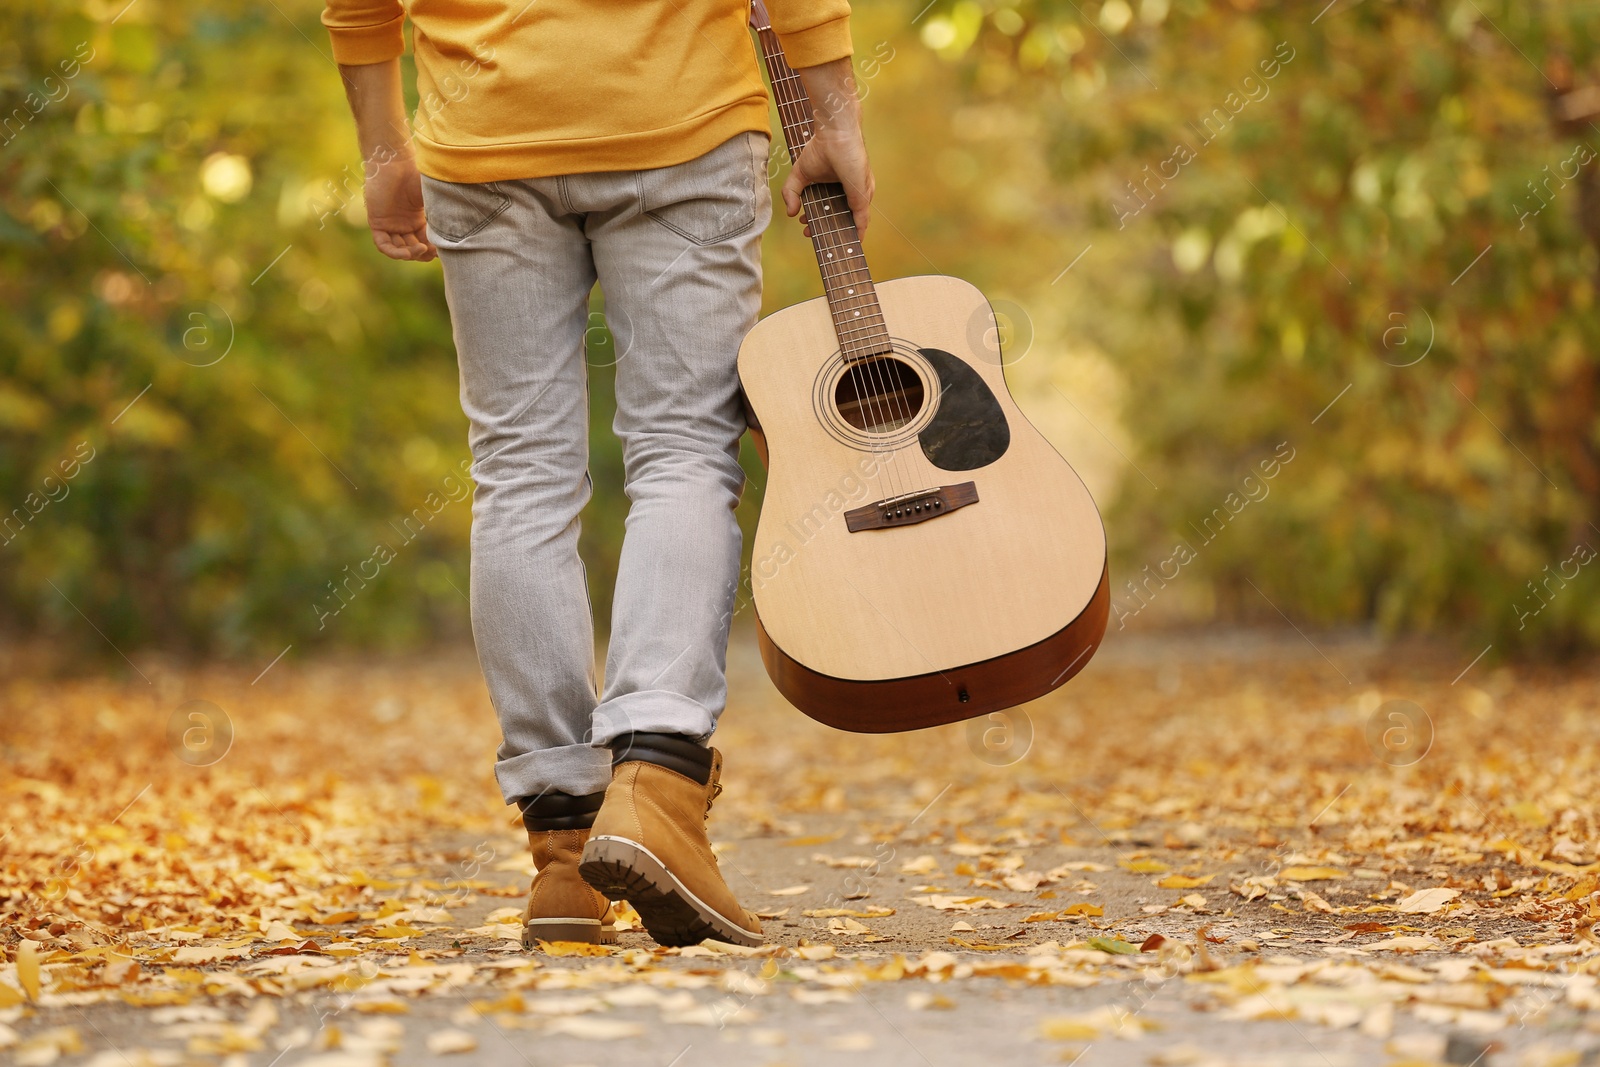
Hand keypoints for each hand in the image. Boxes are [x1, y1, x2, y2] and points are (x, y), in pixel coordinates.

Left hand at [364, 151, 435, 261]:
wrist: (395, 162)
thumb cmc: (417, 175)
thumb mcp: (434, 198)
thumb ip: (443, 215)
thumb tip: (462, 232)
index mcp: (417, 218)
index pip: (425, 240)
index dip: (434, 248)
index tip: (444, 249)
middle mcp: (403, 223)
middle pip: (413, 248)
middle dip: (424, 254)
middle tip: (434, 251)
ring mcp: (390, 223)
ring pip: (400, 249)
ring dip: (412, 254)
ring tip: (423, 249)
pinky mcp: (377, 223)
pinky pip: (384, 245)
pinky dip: (395, 253)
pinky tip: (408, 253)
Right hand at [782, 58, 874, 235]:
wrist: (835, 133)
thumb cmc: (821, 148)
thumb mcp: (800, 174)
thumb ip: (792, 193)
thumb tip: (790, 213)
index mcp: (839, 187)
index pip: (830, 210)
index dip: (818, 221)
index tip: (806, 228)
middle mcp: (851, 192)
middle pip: (840, 218)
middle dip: (826, 230)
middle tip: (810, 234)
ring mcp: (859, 194)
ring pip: (851, 222)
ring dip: (839, 234)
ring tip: (824, 241)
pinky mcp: (863, 196)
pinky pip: (861, 220)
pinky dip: (856, 233)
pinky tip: (850, 242)